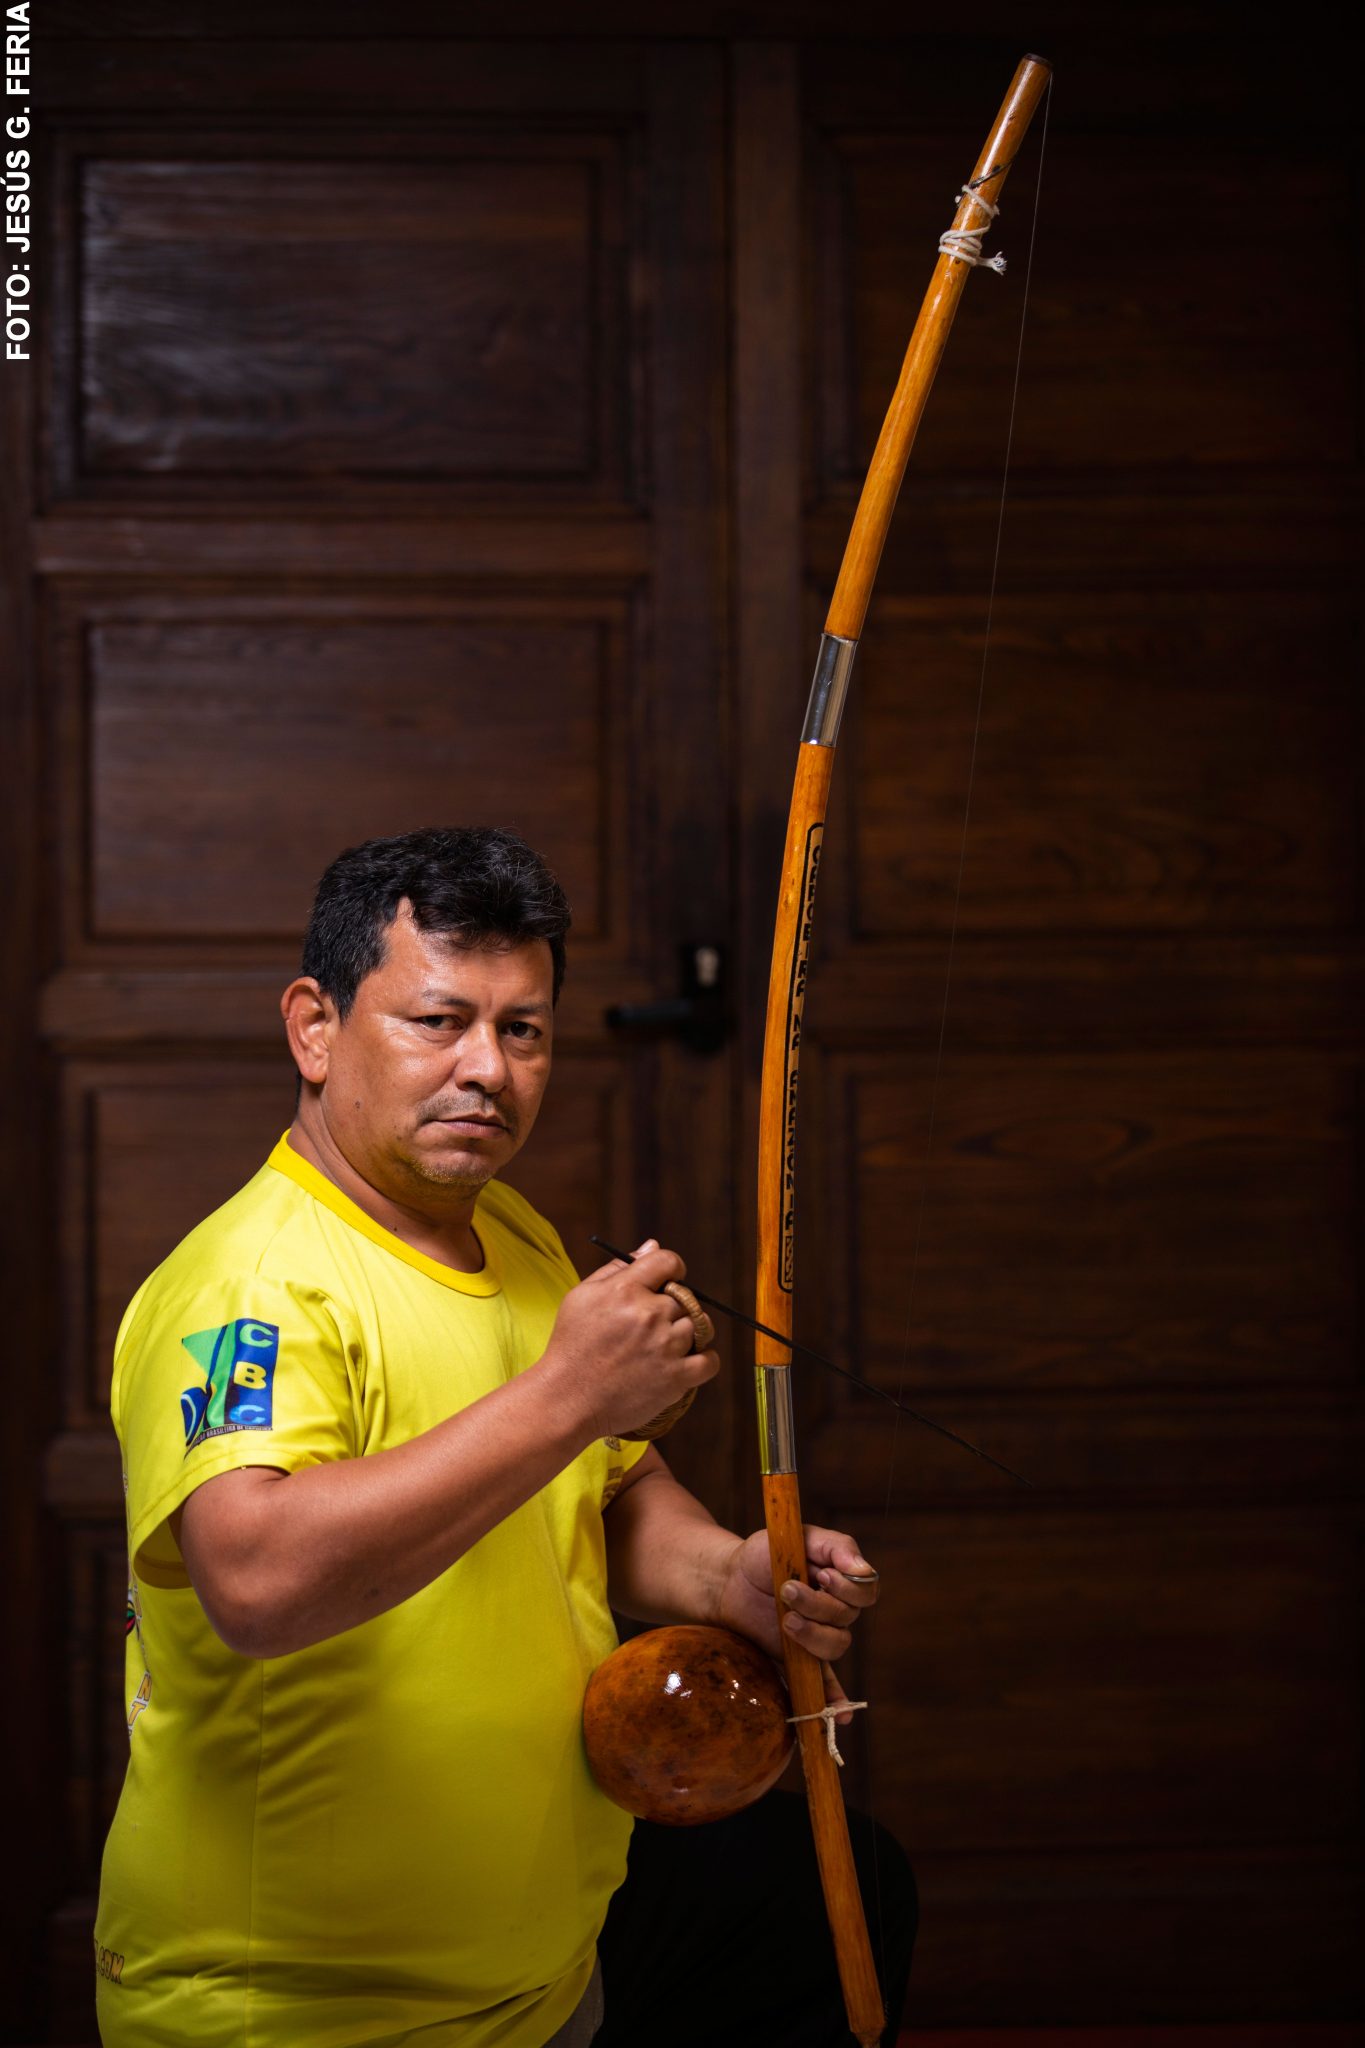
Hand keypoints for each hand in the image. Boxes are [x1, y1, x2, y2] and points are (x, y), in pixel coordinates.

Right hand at [541, 1239, 720, 1440]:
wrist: (566, 1400)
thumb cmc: (571, 1346)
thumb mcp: (581, 1297)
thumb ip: (618, 1268)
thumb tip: (652, 1246)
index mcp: (626, 1289)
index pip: (669, 1261)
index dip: (671, 1270)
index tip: (667, 1283)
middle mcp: (649, 1314)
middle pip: (684, 1297)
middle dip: (672, 1308)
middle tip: (652, 1325)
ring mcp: (665, 1347)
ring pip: (698, 1327)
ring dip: (685, 1334)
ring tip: (662, 1346)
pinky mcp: (676, 1379)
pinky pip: (710, 1361)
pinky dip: (704, 1360)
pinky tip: (687, 1360)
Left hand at [714, 1524, 878, 1719]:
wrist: (727, 1581)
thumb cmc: (764, 1555)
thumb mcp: (798, 1537)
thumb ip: (835, 1546)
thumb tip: (863, 1571)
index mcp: (840, 1581)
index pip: (866, 1591)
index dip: (847, 1587)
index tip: (819, 1574)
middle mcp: (835, 1612)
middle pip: (846, 1619)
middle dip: (817, 1605)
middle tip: (786, 1591)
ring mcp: (818, 1638)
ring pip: (834, 1647)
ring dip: (811, 1634)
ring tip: (784, 1621)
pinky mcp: (800, 1660)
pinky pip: (824, 1686)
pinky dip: (834, 1701)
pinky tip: (840, 1715)